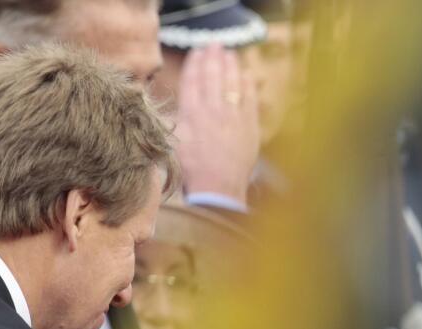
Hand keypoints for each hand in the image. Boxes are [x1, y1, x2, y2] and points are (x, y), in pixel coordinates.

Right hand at [175, 42, 260, 203]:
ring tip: (229, 53)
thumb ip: (174, 121)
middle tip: (214, 44)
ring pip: (232, 84)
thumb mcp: (173, 144)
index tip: (196, 52)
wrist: (218, 190)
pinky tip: (247, 76)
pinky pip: (250, 99)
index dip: (195, 64)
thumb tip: (172, 109)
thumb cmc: (192, 172)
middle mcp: (212, 111)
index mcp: (191, 113)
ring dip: (230, 66)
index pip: (192, 81)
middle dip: (213, 58)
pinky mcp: (250, 127)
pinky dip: (248, 85)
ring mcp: (233, 117)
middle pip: (212, 77)